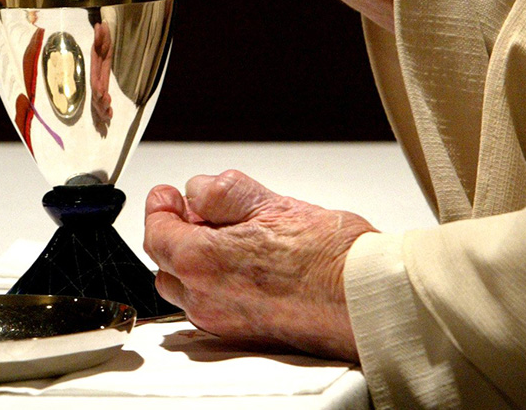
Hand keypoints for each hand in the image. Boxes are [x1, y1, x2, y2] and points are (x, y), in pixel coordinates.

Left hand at [143, 169, 376, 360]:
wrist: (370, 299)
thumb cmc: (329, 256)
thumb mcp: (267, 201)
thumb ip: (220, 193)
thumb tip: (195, 191)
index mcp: (202, 262)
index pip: (155, 233)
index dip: (160, 207)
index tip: (170, 195)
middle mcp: (206, 299)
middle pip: (167, 264)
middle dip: (176, 234)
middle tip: (199, 213)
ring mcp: (225, 321)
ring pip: (188, 289)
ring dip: (195, 262)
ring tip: (228, 237)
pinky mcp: (246, 335)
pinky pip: (213, 307)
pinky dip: (216, 284)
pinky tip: (246, 264)